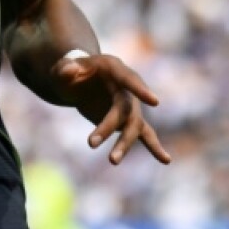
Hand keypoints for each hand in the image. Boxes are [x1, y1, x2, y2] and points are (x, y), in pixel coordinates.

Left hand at [52, 53, 170, 165]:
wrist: (78, 79)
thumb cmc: (69, 72)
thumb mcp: (62, 68)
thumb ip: (64, 68)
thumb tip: (70, 70)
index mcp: (113, 68)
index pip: (128, 78)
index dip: (140, 90)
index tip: (155, 102)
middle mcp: (126, 86)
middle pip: (124, 108)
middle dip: (109, 126)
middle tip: (90, 143)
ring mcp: (130, 103)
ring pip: (133, 125)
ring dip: (124, 143)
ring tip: (112, 161)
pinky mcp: (129, 119)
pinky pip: (145, 133)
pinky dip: (154, 146)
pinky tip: (166, 160)